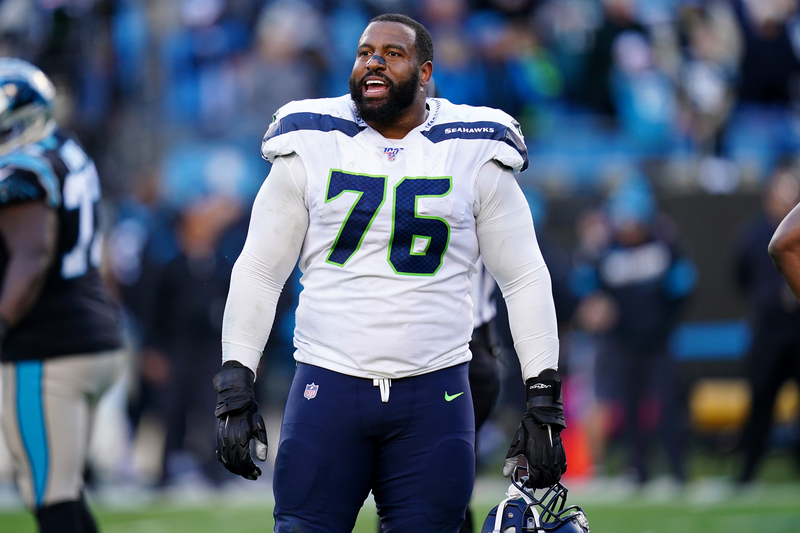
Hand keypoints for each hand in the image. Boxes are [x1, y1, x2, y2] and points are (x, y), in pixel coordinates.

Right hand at [213, 361, 267, 479]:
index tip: (258, 473)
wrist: (235, 403)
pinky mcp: (219, 440)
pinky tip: (233, 466)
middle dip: (245, 472)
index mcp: (241, 439)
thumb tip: (262, 460)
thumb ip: (261, 444)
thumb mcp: (259, 427)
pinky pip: (221, 456)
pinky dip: (226, 464)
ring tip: (245, 473)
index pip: (245, 462)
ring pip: (227, 462)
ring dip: (236, 470)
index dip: (251, 470)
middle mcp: (230, 442)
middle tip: (254, 476)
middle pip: (236, 464)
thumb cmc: (251, 414)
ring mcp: (223, 442)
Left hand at [503, 369, 566, 488]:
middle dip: (540, 483)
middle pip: (546, 481)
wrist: (543, 419)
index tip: (528, 481)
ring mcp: (556, 459)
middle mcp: (547, 463)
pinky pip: (562, 468)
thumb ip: (510, 462)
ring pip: (556, 477)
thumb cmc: (528, 431)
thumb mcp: (516, 446)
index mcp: (535, 463)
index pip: (536, 481)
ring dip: (550, 479)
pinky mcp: (561, 454)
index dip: (532, 483)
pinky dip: (558, 472)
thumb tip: (505, 474)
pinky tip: (551, 469)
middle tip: (535, 480)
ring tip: (542, 476)